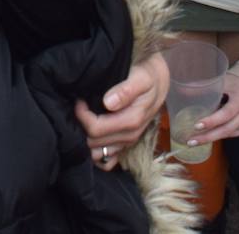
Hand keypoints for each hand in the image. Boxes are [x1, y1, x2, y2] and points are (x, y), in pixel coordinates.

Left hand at [75, 54, 169, 168]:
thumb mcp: (141, 77)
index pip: (96, 129)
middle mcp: (129, 136)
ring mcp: (127, 142)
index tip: (80, 100)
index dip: (82, 116)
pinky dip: (97, 153)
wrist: (159, 82)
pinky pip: (108, 161)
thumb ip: (126, 90)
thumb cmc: (148, 76)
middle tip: (80, 107)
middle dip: (82, 125)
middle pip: (94, 142)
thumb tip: (108, 102)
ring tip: (85, 120)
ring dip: (88, 139)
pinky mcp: (126, 144)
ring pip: (98, 154)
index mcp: (131, 121)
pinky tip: (93, 136)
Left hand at [187, 71, 238, 144]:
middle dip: (207, 137)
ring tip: (194, 141)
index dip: (211, 121)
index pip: (225, 114)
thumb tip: (183, 91)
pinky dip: (219, 135)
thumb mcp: (223, 81)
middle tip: (191, 141)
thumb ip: (206, 87)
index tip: (196, 125)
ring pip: (228, 134)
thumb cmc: (237, 83)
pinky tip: (208, 135)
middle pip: (226, 130)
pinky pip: (232, 134)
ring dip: (211, 138)